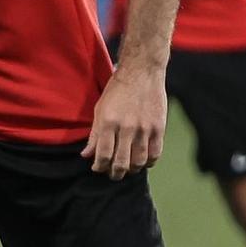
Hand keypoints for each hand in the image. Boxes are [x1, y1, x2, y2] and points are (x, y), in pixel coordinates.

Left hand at [82, 64, 166, 178]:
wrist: (142, 72)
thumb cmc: (117, 90)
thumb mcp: (100, 109)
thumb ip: (94, 134)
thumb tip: (86, 155)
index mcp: (109, 122)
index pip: (103, 155)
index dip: (99, 167)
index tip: (98, 168)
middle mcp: (127, 128)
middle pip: (121, 163)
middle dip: (115, 173)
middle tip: (113, 174)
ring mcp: (145, 129)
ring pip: (139, 162)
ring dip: (132, 170)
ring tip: (127, 168)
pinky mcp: (159, 128)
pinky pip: (155, 154)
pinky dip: (148, 162)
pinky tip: (143, 161)